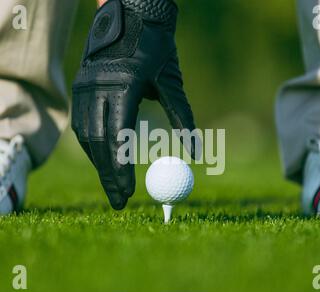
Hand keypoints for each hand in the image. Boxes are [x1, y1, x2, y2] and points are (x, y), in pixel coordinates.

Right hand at [72, 0, 196, 209]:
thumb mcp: (172, 82)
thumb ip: (183, 118)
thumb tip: (197, 154)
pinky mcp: (79, 86)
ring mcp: (84, 86)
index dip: (121, 169)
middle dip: (108, 176)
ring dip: (99, 164)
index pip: (118, 137)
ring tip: (112, 186)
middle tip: (119, 202)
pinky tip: (103, 161)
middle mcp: (97, 87)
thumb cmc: (157, 49)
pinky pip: (82, 125)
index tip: (129, 194)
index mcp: (123, 85)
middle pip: (99, 143)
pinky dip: (93, 147)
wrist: (131, 15)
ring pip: (87, 137)